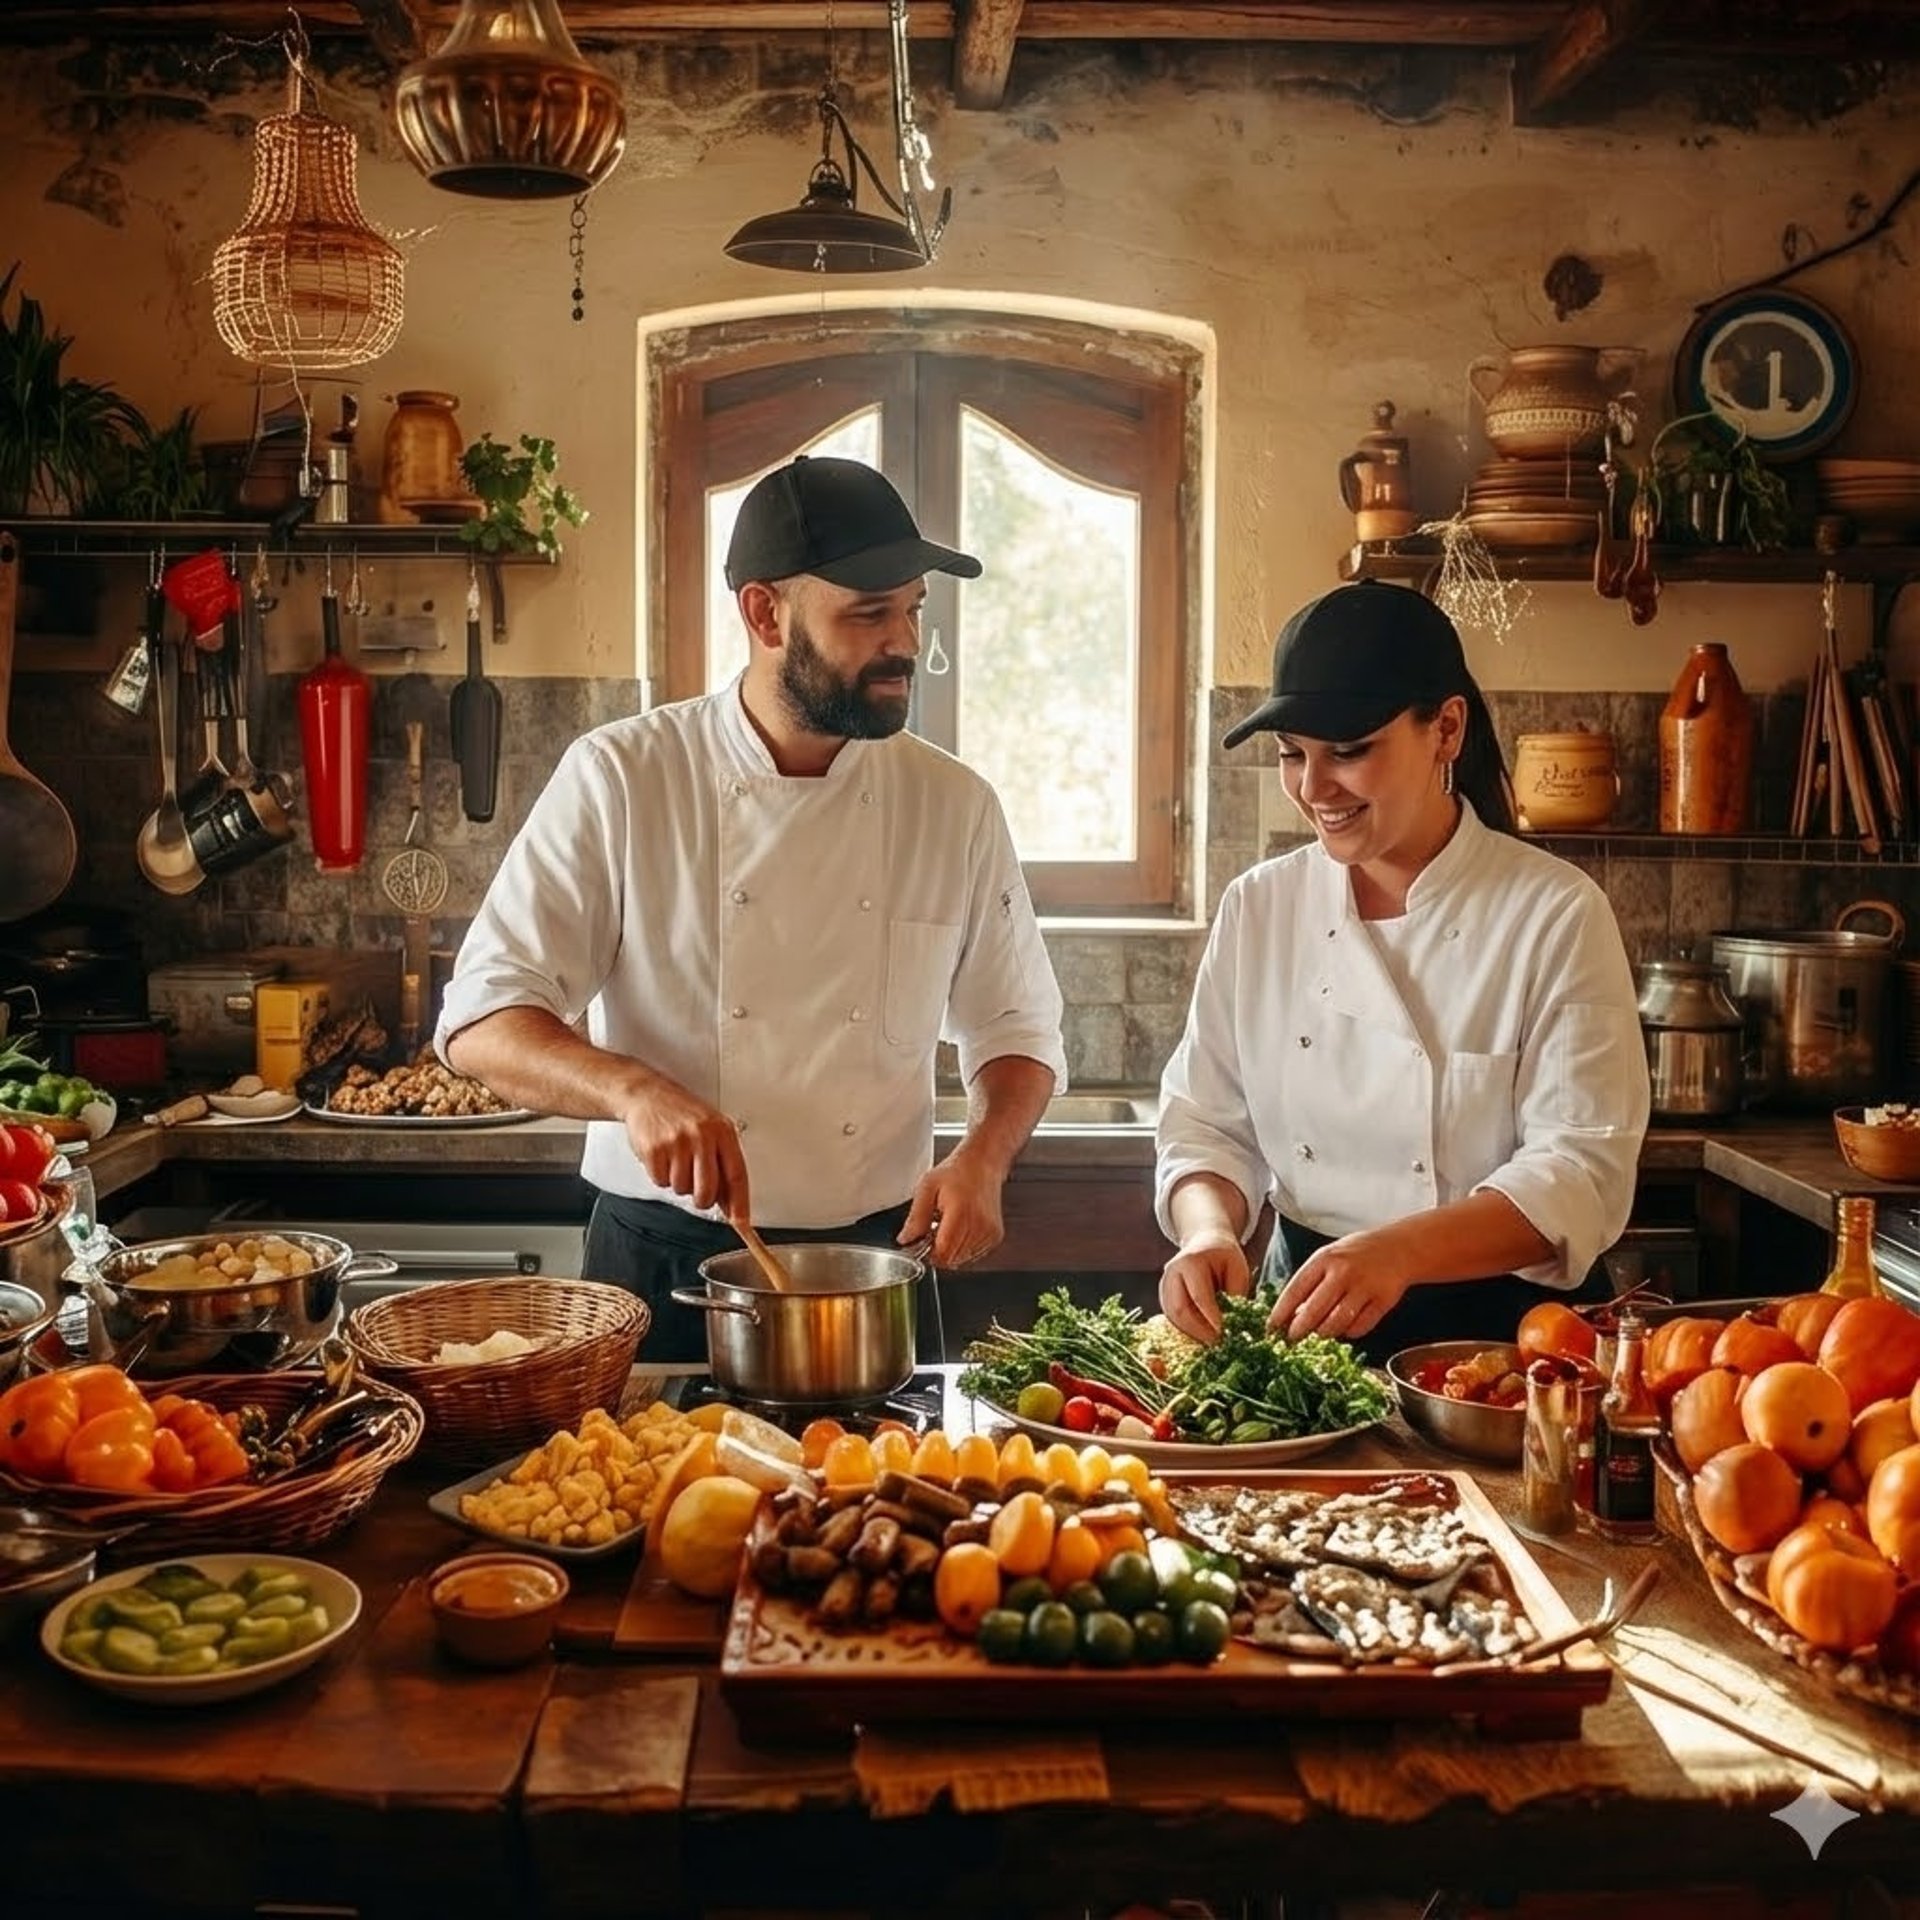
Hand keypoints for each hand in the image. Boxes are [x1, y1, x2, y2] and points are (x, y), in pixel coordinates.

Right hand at [619, 1077, 748, 1217]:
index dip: (740, 1204)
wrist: (647, 1094)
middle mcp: (702, 1136)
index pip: (736, 1175)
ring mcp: (678, 1142)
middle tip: (696, 1188)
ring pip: (682, 1189)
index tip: (742, 1224)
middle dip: (703, 1199)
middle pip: (708, 1190)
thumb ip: (723, 1162)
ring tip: (676, 1158)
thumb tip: (732, 1203)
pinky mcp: (655, 1149)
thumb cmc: (682, 1114)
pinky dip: (661, 1175)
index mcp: (722, 1131)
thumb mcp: (711, 1128)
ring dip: (678, 1182)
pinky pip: (661, 1182)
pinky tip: (662, 1156)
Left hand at [900, 1146, 1003, 1267]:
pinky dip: (963, 1247)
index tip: (923, 1241)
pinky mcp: (995, 1236)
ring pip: (962, 1259)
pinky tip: (961, 1227)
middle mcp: (979, 1226)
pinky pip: (974, 1254)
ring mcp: (989, 1233)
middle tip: (936, 1228)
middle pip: (951, 1260)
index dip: (928, 1253)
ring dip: (951, 1249)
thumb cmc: (957, 1171)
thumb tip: (905, 1240)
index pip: (942, 1254)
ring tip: (949, 1224)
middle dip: (938, 1250)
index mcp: (961, 1214)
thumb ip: (915, 1217)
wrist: (983, 1162)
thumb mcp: (927, 1187)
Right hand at [1158, 1229, 1250, 1342]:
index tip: (1225, 1335)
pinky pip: (1171, 1317)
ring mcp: (1163, 1284)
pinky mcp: (1163, 1295)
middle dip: (1200, 1331)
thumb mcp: (1238, 1270)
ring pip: (1173, 1317)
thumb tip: (1233, 1326)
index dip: (1212, 1319)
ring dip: (1192, 1332)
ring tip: (1212, 1340)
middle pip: (1180, 1310)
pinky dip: (1187, 1328)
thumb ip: (1236, 1296)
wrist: (1206, 1241)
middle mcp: (1171, 1272)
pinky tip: (1202, 1333)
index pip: (1199, 1297)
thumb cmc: (1224, 1256)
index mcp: (1190, 1261)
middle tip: (1219, 1343)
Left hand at [1268, 1232, 1411, 1344]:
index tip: (1270, 1329)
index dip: (1280, 1313)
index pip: (1295, 1290)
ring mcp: (1364, 1286)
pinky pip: (1360, 1328)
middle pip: (1314, 1311)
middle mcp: (1343, 1272)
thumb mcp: (1328, 1259)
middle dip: (1299, 1331)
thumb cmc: (1355, 1255)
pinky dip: (1349, 1333)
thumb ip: (1310, 1283)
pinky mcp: (1383, 1300)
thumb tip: (1291, 1316)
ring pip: (1337, 1323)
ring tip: (1319, 1334)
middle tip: (1292, 1341)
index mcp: (1324, 1260)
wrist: (1398, 1248)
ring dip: (1324, 1334)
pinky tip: (1346, 1327)